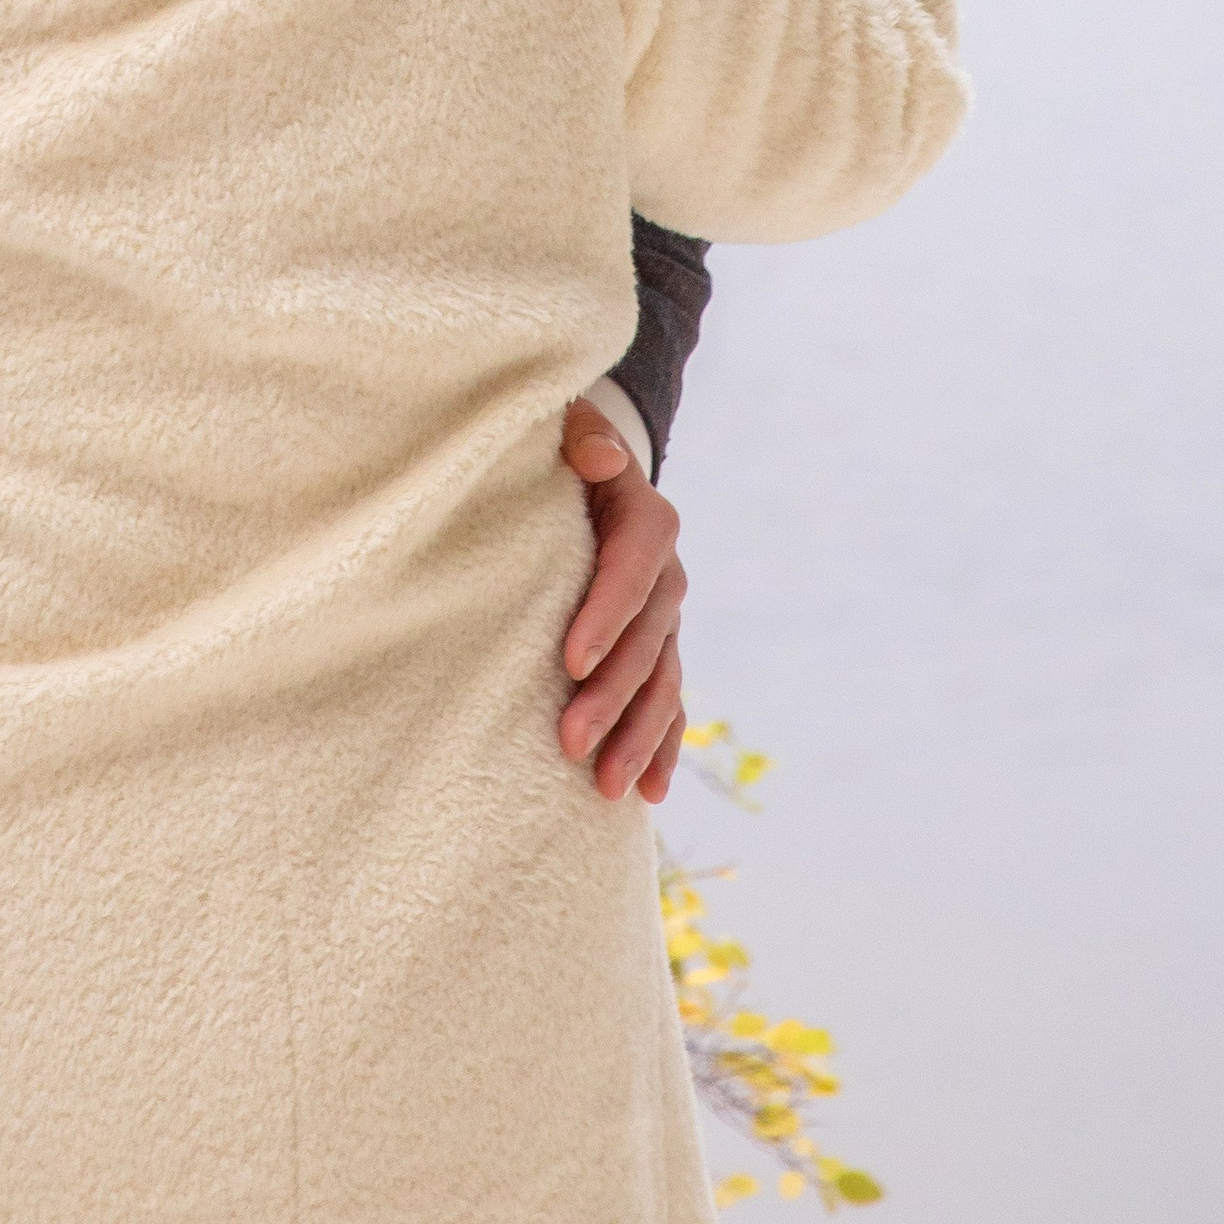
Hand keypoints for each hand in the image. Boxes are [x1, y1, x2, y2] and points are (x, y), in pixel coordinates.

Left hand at [556, 398, 687, 803]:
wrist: (585, 472)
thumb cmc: (557, 452)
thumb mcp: (566, 430)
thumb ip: (582, 437)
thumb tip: (602, 458)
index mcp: (645, 518)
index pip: (629, 570)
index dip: (605, 615)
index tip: (569, 660)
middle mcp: (665, 574)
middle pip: (646, 641)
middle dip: (611, 696)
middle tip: (570, 742)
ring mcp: (665, 618)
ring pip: (661, 683)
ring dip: (636, 737)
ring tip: (606, 787)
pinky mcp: (657, 650)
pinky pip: (667, 703)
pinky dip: (658, 747)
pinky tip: (646, 794)